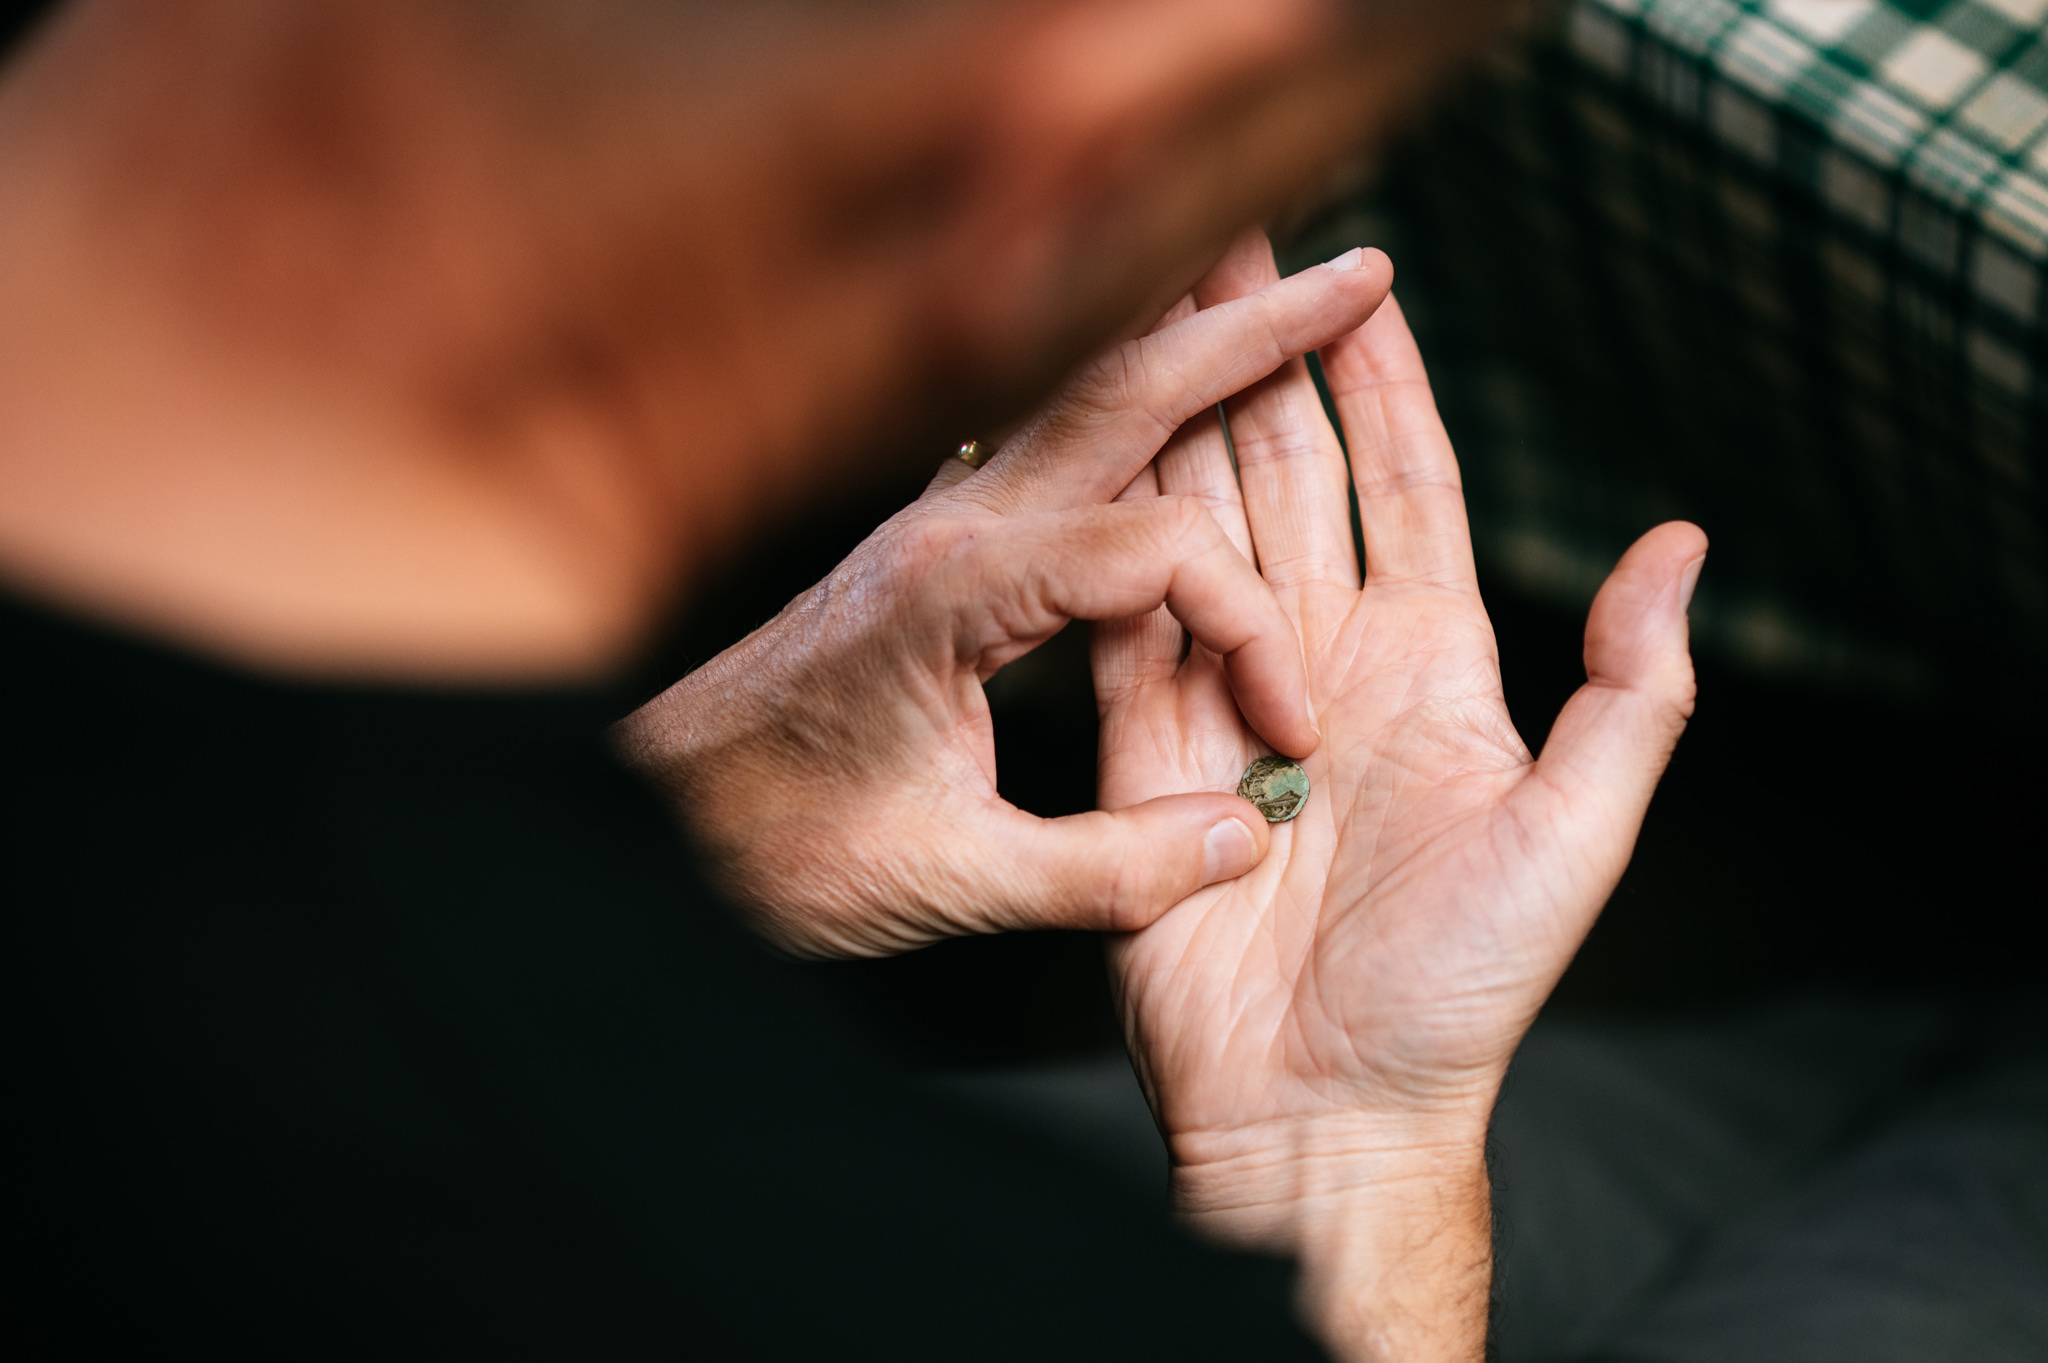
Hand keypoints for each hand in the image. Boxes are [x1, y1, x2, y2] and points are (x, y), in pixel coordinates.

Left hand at [616, 250, 1395, 956]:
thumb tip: (1242, 836)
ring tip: (1274, 278)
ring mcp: (932, 519)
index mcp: (955, 592)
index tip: (1286, 729)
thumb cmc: (764, 844)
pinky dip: (1125, 395)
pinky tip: (1162, 384)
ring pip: (1082, 391)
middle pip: (1124, 388)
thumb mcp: (939, 882)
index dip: (1250, 632)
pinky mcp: (928, 542)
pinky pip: (1047, 438)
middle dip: (1252, 330)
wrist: (647, 817)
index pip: (1159, 554)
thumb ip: (1102, 871)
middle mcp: (947, 525)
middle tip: (1360, 272)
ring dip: (1185, 333)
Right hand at [1094, 232, 1705, 1360]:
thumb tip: (1679, 547)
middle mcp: (1323, 662)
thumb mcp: (1577, 833)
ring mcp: (1227, 699)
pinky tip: (1088, 453)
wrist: (1325, 1107)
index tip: (1362, 282)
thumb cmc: (1462, 992)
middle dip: (1260, 363)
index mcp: (1428, 666)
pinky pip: (1122, 621)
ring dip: (1175, 422)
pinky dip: (1106, 534)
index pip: (1405, 487)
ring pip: (1197, 525)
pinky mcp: (1141, 750)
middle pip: (1289, 478)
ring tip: (1146, 319)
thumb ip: (1630, 690)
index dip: (1384, 383)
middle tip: (1225, 255)